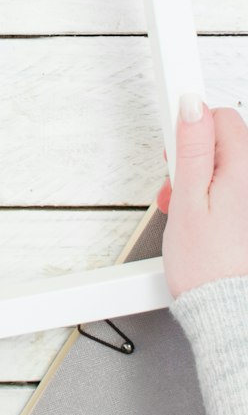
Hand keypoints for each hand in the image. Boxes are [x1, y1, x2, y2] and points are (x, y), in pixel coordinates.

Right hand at [158, 96, 247, 297]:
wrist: (224, 308)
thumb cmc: (205, 262)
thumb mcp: (187, 200)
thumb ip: (192, 149)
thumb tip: (192, 107)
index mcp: (245, 172)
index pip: (223, 118)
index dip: (192, 127)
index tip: (174, 145)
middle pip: (227, 142)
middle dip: (195, 157)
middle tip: (176, 185)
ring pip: (228, 168)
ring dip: (203, 179)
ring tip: (185, 206)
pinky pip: (233, 190)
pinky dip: (214, 197)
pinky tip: (202, 217)